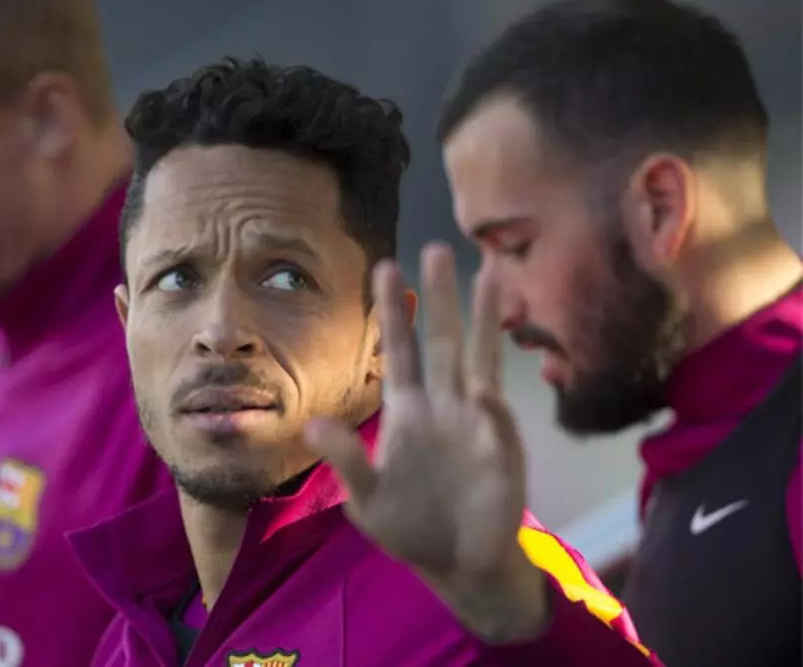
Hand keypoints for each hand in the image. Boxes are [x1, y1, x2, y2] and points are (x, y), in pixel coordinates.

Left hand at [305, 243, 546, 641]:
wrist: (457, 564)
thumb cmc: (409, 526)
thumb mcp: (365, 499)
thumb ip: (346, 460)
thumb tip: (312, 425)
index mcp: (406, 411)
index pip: (398, 350)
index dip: (392, 312)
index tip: (385, 266)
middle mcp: (442, 405)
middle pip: (442, 342)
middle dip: (439, 298)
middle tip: (437, 248)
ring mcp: (475, 423)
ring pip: (481, 361)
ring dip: (485, 322)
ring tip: (491, 275)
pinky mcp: (501, 450)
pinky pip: (496, 420)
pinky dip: (491, 404)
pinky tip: (486, 388)